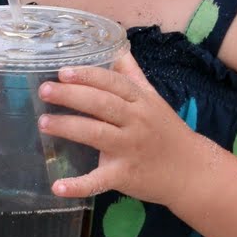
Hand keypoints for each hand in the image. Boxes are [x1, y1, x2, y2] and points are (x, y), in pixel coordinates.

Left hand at [37, 53, 193, 203]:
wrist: (192, 171)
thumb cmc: (168, 132)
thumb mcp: (155, 100)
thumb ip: (133, 76)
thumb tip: (117, 49)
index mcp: (141, 101)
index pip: (112, 83)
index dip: (87, 76)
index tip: (63, 72)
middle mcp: (136, 121)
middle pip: (101, 104)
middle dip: (71, 95)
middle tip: (44, 91)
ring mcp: (130, 149)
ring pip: (96, 134)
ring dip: (68, 127)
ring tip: (44, 123)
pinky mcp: (125, 175)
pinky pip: (99, 180)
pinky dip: (78, 185)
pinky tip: (58, 187)